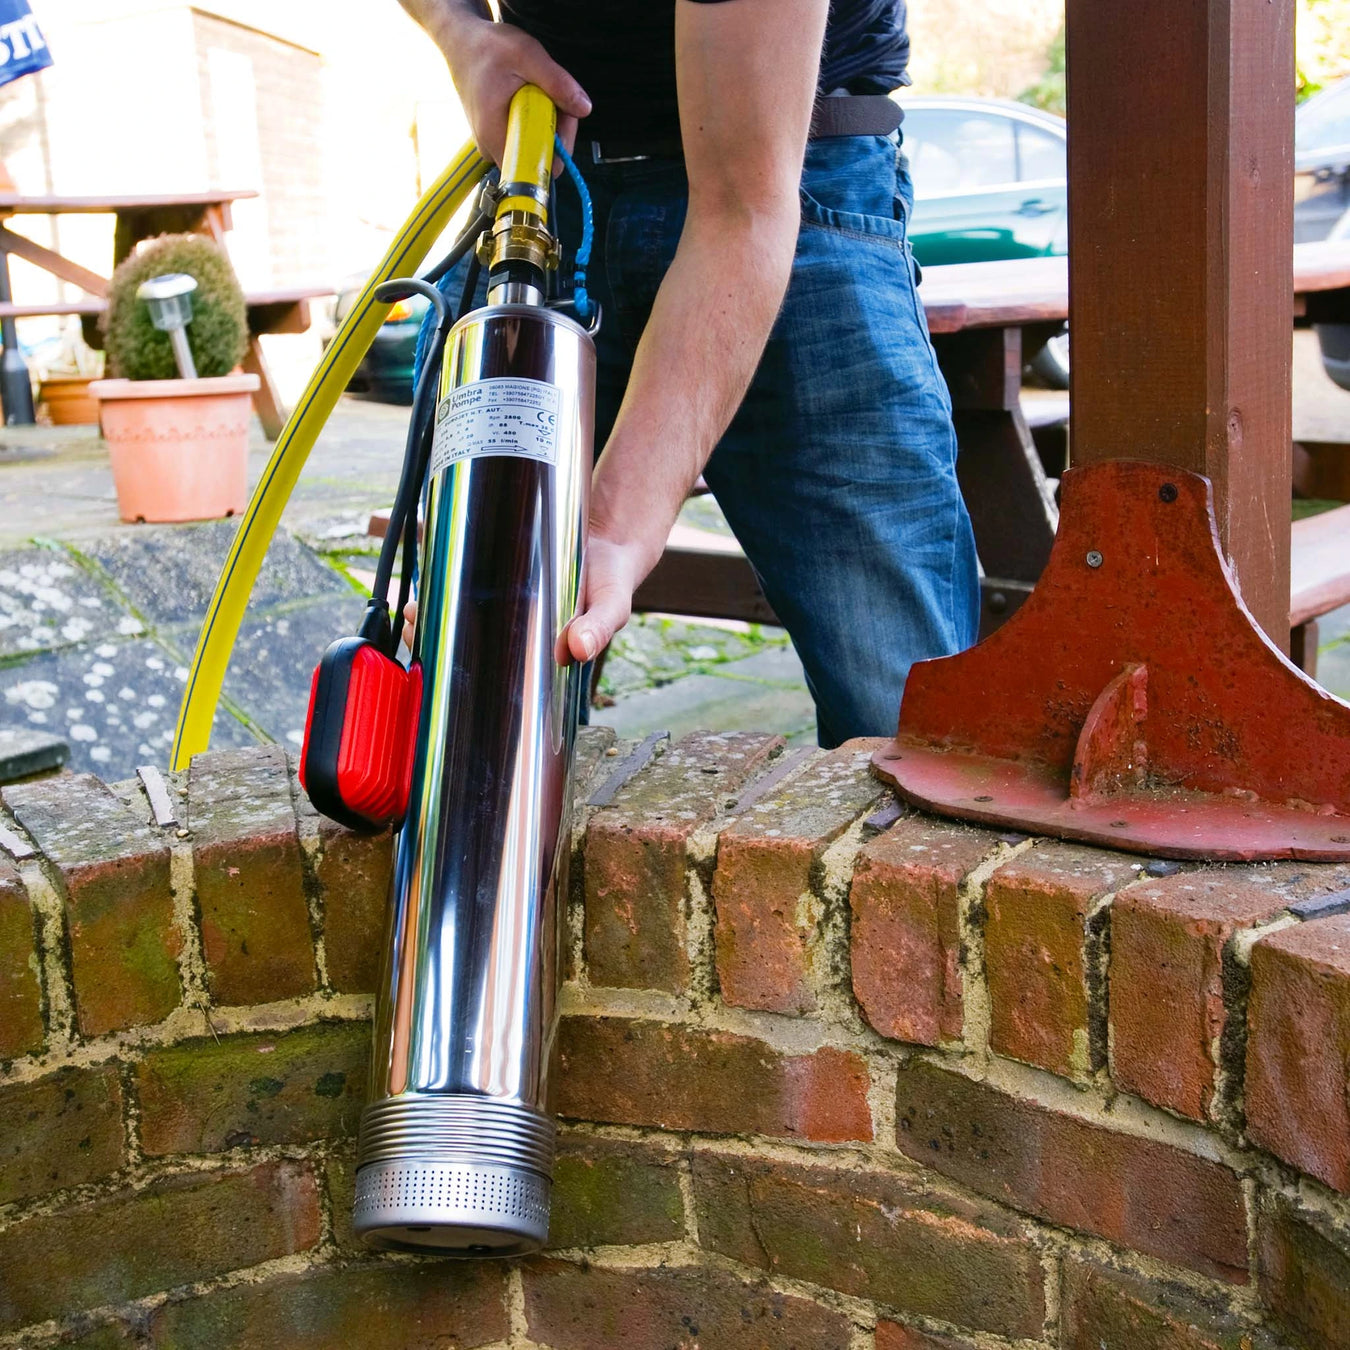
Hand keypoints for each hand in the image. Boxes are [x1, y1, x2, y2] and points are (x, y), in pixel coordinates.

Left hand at [399, 528, 646, 665]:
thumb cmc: (611, 583)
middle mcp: (518, 635)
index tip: (432, 653)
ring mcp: (508, 608)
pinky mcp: (503, 581)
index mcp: (538, 655)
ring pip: (461, 619)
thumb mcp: (611, 605)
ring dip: (432, 615)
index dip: (457, 667)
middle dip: (433, 637)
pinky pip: (468, 590)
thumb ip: (599, 626)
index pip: (490, 671)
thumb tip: (577, 649)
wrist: (613, 545)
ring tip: (411, 608)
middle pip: (466, 646)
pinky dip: (445, 589)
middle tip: (413, 622)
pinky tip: (426, 588)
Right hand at [438, 15, 590, 167]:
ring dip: (548, 122)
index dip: (556, 146)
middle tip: (556, 97)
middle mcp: (490, 147)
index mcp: (493, 134)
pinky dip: (538, 119)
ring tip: (540, 92)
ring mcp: (493, 144)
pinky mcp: (497, 137)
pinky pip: (526, 138)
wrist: (462, 43)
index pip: (535, 166)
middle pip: (538, 157)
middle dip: (556, 129)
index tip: (561, 118)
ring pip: (534, 147)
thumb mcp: (526, 55)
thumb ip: (556, 82)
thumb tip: (584, 108)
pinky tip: (533, 97)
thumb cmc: (488, 48)